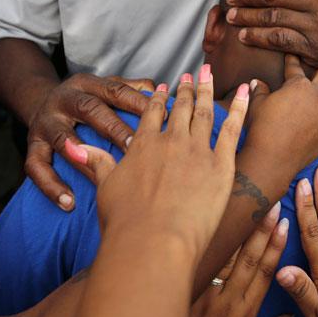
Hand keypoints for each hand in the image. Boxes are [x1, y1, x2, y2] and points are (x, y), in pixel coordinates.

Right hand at [26, 73, 153, 210]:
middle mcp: (64, 100)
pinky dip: (51, 185)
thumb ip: (130, 90)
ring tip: (101, 180)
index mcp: (87, 85)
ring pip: (63, 139)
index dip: (137, 103)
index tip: (161, 119)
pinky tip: (69, 202)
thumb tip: (159, 91)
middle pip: (90, 110)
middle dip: (114, 129)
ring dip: (84, 160)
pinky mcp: (31, 145)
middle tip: (135, 149)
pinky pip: (36, 166)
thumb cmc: (86, 100)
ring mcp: (45, 122)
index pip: (115, 91)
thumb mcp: (104, 89)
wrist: (39, 100)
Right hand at [71, 69, 249, 252]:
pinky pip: (233, 129)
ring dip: (206, 91)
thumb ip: (97, 162)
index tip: (162, 88)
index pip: (151, 114)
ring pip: (204, 113)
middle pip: (180, 108)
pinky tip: (244, 91)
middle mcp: (171, 142)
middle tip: (191, 74)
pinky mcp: (221, 165)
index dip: (158, 99)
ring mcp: (198, 151)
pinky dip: (239, 107)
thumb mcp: (105, 188)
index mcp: (143, 145)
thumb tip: (74, 147)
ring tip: (209, 75)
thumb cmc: (126, 222)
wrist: (154, 241)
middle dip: (185, 89)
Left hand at [182, 205, 290, 316]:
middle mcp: (226, 302)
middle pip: (248, 259)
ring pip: (221, 257)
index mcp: (245, 316)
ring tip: (240, 205)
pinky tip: (205, 222)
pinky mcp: (183, 294)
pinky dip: (202, 244)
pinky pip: (197, 265)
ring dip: (233, 231)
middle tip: (269, 203)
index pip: (266, 273)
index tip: (284, 223)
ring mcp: (202, 296)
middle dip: (260, 230)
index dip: (276, 247)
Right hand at [241, 56, 317, 179]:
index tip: (292, 56)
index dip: (292, 60)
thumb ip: (260, 90)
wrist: (274, 158)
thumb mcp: (257, 105)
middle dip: (316, 74)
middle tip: (309, 78)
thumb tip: (256, 82)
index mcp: (298, 85)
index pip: (295, 67)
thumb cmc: (262, 129)